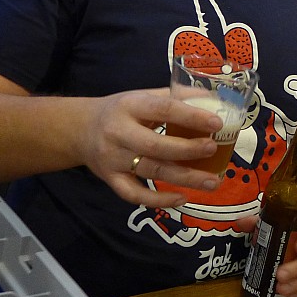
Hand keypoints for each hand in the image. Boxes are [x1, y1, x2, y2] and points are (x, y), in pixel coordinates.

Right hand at [80, 88, 226, 207]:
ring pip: (150, 171)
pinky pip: (134, 195)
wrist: (79, 130)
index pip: (163, 109)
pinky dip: (158, 200)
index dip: (191, 117)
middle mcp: (118, 132)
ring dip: (184, 178)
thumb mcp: (143, 96)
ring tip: (211, 182)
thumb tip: (214, 100)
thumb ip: (175, 97)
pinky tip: (182, 199)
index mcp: (131, 105)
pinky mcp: (110, 179)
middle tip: (213, 149)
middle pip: (156, 145)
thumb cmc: (122, 111)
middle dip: (188, 149)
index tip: (217, 123)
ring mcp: (113, 159)